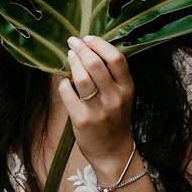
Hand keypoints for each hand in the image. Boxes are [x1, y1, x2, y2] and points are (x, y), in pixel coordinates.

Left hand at [59, 35, 136, 183]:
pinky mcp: (82, 120)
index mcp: (127, 89)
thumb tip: (89, 49)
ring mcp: (98, 110)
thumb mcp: (123, 96)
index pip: (117, 58)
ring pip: (81, 78)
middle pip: (96, 64)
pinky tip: (65, 82)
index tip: (88, 38)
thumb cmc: (116, 120)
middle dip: (81, 49)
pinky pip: (68, 93)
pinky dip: (63, 83)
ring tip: (68, 56)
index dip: (100, 44)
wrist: (114, 154)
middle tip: (72, 42)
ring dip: (72, 62)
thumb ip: (112, 76)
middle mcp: (115, 98)